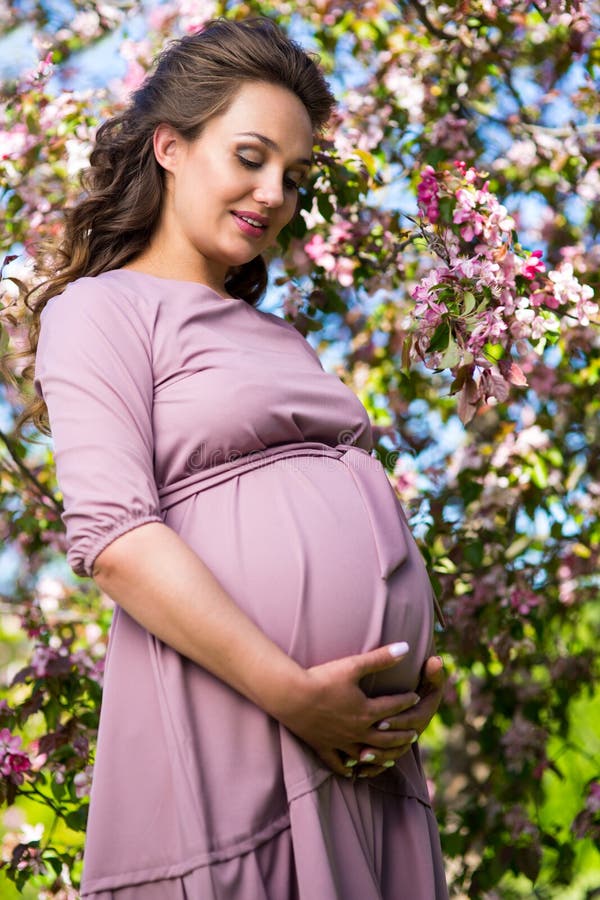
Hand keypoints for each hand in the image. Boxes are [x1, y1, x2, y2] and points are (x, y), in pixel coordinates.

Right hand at [276, 642, 422, 777]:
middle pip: (386, 736)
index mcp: (367, 711)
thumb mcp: (353, 665)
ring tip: (391, 757)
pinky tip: (352, 771)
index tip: (415, 698)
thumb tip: (406, 647)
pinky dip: (346, 768)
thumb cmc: (322, 678)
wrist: (291, 695)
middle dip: (402, 735)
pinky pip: (337, 763)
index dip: (406, 701)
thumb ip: (380, 658)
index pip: (394, 707)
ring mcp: (340, 741)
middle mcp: (357, 730)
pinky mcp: (322, 746)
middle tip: (414, 735)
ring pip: (366, 754)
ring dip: (381, 755)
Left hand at [352, 654, 444, 778]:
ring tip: (361, 757)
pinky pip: (383, 765)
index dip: (397, 721)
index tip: (380, 720)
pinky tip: (357, 770)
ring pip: (391, 755)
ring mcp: (402, 741)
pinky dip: (372, 769)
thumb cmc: (427, 684)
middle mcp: (413, 732)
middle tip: (365, 745)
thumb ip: (431, 671)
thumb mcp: (429, 678)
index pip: (411, 721)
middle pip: (399, 742)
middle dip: (383, 743)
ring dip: (378, 758)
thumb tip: (437, 659)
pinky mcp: (391, 748)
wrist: (424, 698)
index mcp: (422, 715)